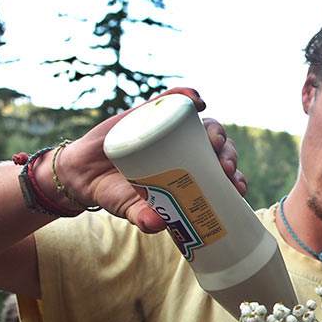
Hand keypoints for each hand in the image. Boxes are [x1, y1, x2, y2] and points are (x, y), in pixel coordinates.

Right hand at [51, 87, 244, 232]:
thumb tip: (156, 224)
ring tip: (214, 140)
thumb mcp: (133, 209)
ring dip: (215, 130)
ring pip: (203, 125)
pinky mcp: (151, 113)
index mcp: (191, 176)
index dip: (235, 177)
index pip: (221, 174)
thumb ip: (143, 218)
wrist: (85, 174)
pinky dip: (187, 96)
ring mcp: (171, 131)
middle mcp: (186, 151)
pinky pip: (174, 100)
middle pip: (218, 149)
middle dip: (228, 155)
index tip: (237, 187)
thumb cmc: (118, 194)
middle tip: (224, 166)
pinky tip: (196, 99)